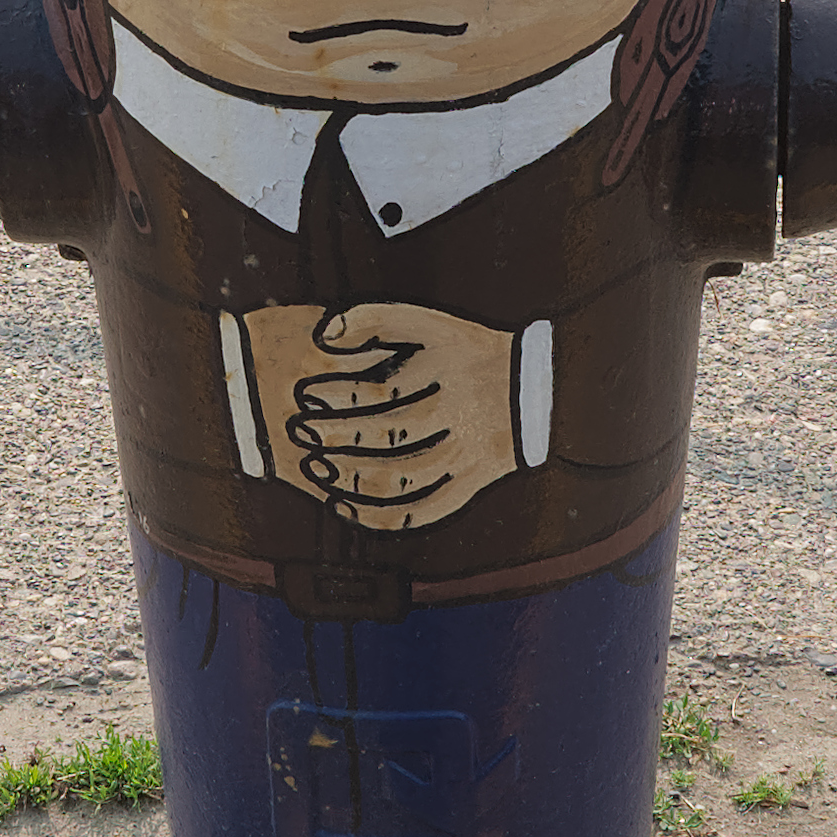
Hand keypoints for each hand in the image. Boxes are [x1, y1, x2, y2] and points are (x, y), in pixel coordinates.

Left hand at [242, 302, 518, 530]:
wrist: (535, 386)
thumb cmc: (465, 350)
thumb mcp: (427, 321)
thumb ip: (373, 319)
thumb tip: (322, 334)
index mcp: (446, 373)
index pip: (382, 390)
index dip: (338, 395)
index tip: (304, 395)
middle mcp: (459, 416)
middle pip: (388, 435)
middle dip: (336, 436)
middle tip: (301, 432)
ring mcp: (467, 456)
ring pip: (403, 479)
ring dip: (352, 479)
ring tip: (318, 469)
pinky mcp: (471, 485)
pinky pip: (425, 510)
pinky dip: (382, 516)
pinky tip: (346, 507)